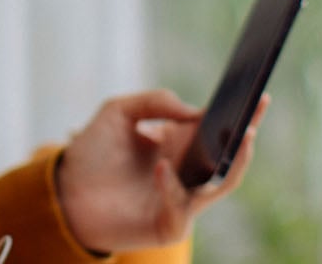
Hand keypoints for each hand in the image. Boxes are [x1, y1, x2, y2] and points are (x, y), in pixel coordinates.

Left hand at [56, 90, 268, 252]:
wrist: (63, 190)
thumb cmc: (92, 153)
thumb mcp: (118, 112)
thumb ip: (155, 101)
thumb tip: (194, 111)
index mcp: (179, 143)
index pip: (219, 128)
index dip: (242, 114)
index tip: (258, 95)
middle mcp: (186, 171)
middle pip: (230, 157)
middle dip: (247, 136)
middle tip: (254, 117)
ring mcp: (180, 200)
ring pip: (222, 185)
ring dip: (231, 163)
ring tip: (237, 138)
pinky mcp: (167, 225)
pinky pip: (182, 210)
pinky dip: (174, 188)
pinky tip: (161, 168)